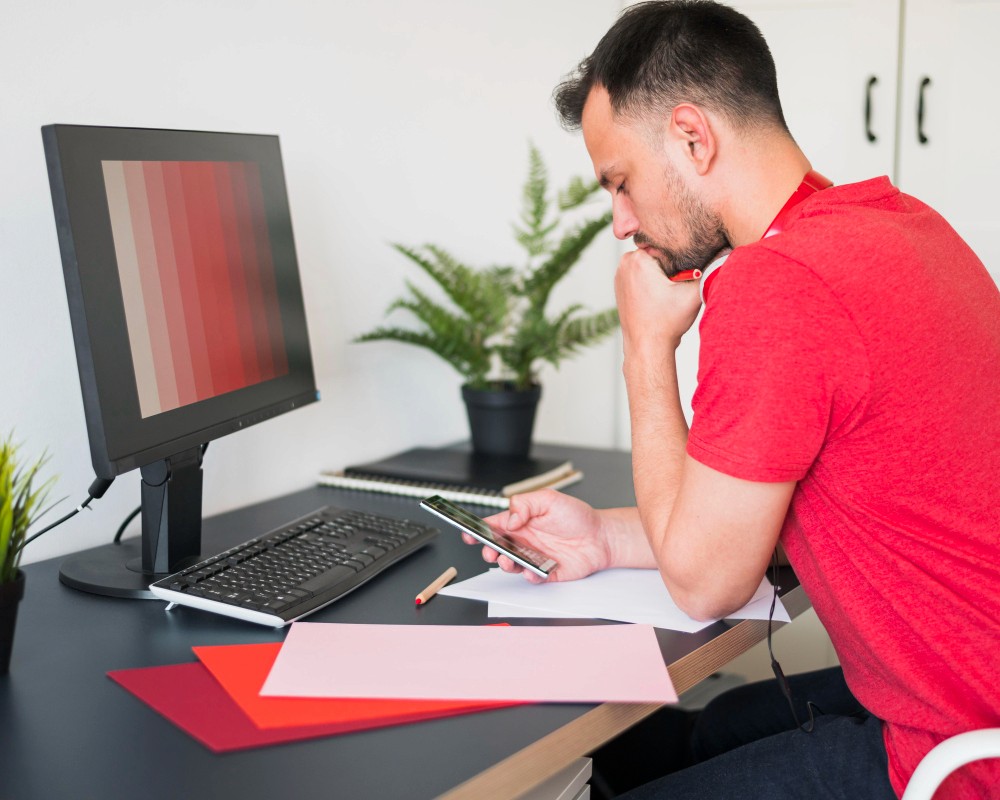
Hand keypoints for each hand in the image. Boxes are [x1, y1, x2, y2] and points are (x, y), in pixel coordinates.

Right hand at [460, 489, 611, 583]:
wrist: (602, 536)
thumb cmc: (578, 516)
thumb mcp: (549, 499)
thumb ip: (525, 505)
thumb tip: (509, 519)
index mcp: (522, 522)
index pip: (495, 526)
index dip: (479, 530)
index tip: (469, 534)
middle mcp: (525, 541)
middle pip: (498, 548)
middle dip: (489, 551)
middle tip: (491, 551)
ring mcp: (534, 557)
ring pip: (511, 564)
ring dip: (505, 564)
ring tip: (507, 560)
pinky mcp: (546, 572)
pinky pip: (532, 577)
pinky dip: (529, 576)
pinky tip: (532, 571)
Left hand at [615, 248, 702, 355]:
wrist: (646, 346)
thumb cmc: (666, 323)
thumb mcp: (693, 293)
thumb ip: (710, 270)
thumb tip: (726, 251)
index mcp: (639, 258)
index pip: (668, 245)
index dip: (682, 258)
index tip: (688, 272)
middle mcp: (625, 263)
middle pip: (659, 253)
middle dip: (672, 265)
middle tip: (679, 285)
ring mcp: (620, 274)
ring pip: (651, 264)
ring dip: (663, 273)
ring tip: (669, 291)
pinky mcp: (621, 285)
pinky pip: (642, 274)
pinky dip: (652, 281)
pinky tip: (660, 296)